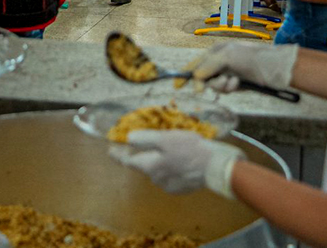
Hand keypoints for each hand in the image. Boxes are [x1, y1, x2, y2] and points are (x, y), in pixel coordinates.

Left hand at [109, 130, 244, 198]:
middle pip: (144, 166)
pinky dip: (172, 168)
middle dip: (143, 156)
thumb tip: (128, 139)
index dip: (118, 154)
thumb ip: (145, 139)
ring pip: (158, 171)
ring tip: (170, 149)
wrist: (216, 167)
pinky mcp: (182, 188)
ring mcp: (170, 185)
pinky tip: (181, 160)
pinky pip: (171, 176)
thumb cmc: (190, 149)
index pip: (128, 160)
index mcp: (150, 166)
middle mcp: (157, 179)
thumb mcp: (166, 138)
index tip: (110, 150)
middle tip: (147, 143)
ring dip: (160, 162)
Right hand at [192, 41, 298, 92]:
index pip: (195, 63)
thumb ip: (208, 66)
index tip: (176, 85)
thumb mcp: (226, 57)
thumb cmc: (249, 57)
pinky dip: (229, 88)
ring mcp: (228, 73)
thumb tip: (195, 78)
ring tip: (232, 82)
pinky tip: (238, 84)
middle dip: (206, 82)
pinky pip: (225, 90)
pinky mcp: (236, 84)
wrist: (272, 68)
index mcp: (215, 51)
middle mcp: (220, 61)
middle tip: (201, 90)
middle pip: (203, 77)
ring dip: (220, 86)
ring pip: (214, 85)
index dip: (185, 74)